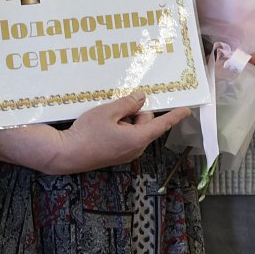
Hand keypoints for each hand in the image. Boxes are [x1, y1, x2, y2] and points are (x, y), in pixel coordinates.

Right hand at [48, 93, 190, 174]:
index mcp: (137, 138)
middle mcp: (135, 148)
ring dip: (125, 119)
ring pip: (134, 129)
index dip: (175, 116)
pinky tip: (103, 124)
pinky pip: (125, 136)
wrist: (67, 154)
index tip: (187, 110)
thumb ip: (127, 103)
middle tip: (117, 106)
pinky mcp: (117, 154)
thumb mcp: (108, 112)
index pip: (161, 124)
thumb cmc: (87, 133)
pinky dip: (119, 127)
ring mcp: (126, 153)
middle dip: (135, 112)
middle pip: (145, 123)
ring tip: (106, 116)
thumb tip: (141, 98)